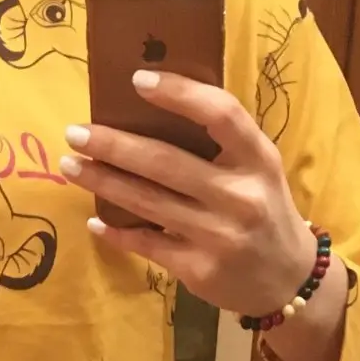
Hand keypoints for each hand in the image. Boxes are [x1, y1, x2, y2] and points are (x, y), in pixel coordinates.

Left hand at [60, 70, 346, 360]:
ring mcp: (218, 236)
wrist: (287, 279)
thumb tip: (153, 110)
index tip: (137, 81)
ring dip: (104, 183)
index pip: (221, 115)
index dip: (180, 94)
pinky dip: (118, 232)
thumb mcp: (260, 168)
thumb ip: (222, 143)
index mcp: (258, 159)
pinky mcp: (199, 269)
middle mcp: (240, 196)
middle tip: (76, 132)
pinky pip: (148, 245)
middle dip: (114, 145)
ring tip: (72, 166)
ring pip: (148, 202)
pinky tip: (94, 221)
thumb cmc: (265, 210)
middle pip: (166, 162)